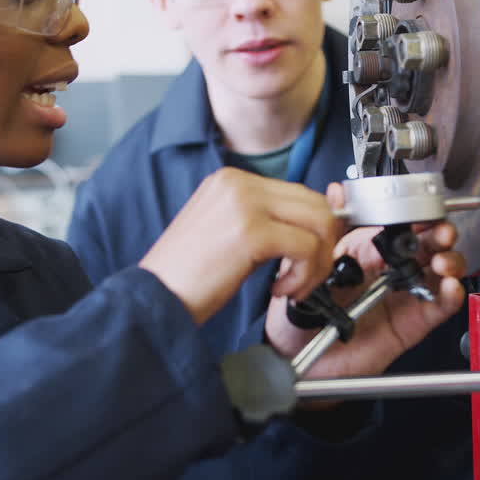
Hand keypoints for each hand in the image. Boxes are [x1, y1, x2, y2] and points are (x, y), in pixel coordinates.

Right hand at [140, 168, 338, 324]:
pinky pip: (306, 247)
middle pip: (315, 202)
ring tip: (293, 286)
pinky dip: (305, 275)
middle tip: (310, 275)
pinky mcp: (251, 231)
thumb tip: (314, 227)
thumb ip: (266, 223)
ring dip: (317, 262)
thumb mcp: (229, 234)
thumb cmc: (186, 277)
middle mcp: (239, 183)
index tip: (314, 256)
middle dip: (325, 244)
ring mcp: (245, 204)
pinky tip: (280, 290)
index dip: (316, 228)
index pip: (298, 193)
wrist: (154, 298)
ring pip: (319, 221)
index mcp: (232, 181)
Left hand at [264, 183, 466, 379]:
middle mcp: (388, 273)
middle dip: (439, 236)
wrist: (295, 355)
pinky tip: (448, 287)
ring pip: (439, 274)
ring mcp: (401, 297)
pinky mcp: (409, 324)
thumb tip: (337, 192)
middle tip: (440, 234)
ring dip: (450, 263)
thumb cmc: (298, 313)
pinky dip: (449, 296)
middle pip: (427, 247)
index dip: (417, 218)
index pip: (400, 228)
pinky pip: (436, 308)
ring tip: (443, 263)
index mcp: (367, 253)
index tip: (424, 211)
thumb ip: (327, 230)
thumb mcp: (308, 264)